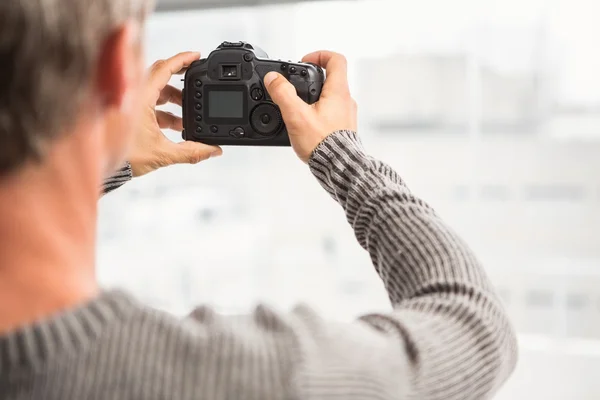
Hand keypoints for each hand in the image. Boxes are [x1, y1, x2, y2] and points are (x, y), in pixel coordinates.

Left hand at [129, 52, 222, 176]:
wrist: (101, 167)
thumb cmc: (123, 157)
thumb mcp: (162, 154)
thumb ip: (191, 152)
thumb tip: (213, 150)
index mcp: (140, 97)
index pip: (164, 68)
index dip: (182, 60)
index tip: (197, 56)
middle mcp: (132, 95)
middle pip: (161, 76)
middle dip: (181, 82)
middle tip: (197, 83)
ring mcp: (128, 102)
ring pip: (155, 91)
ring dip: (173, 99)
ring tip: (189, 114)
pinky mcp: (126, 110)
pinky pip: (149, 102)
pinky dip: (164, 109)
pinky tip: (176, 123)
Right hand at [263, 51, 356, 162]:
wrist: (338, 168)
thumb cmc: (323, 144)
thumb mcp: (296, 116)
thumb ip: (283, 94)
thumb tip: (273, 78)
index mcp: (339, 92)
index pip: (336, 60)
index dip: (320, 55)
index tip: (305, 61)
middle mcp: (346, 101)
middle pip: (331, 78)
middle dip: (312, 79)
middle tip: (296, 85)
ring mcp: (346, 115)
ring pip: (330, 97)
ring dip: (314, 97)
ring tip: (298, 107)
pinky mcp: (343, 129)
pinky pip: (331, 113)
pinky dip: (318, 113)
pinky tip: (306, 124)